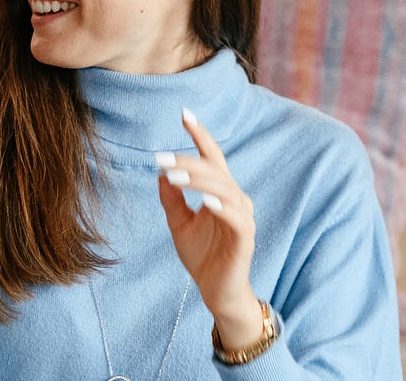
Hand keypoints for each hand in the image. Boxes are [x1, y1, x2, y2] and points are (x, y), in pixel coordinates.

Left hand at [156, 108, 263, 347]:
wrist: (215, 291)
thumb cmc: (202, 256)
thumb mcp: (179, 224)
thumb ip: (171, 199)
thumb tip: (160, 173)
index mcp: (221, 192)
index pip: (212, 158)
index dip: (200, 135)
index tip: (184, 114)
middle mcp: (235, 199)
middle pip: (215, 171)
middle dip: (189, 161)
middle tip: (162, 158)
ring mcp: (242, 218)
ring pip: (224, 190)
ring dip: (200, 181)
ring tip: (174, 176)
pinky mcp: (245, 239)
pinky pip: (236, 218)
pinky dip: (221, 207)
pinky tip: (205, 201)